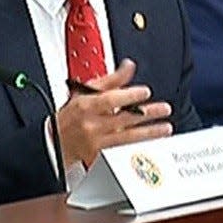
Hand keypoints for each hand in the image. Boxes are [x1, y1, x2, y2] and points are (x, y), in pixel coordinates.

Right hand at [56, 59, 172, 166]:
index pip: (109, 100)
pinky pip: (123, 151)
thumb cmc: (72, 115)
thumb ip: (110, 79)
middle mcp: (91, 125)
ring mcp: (96, 143)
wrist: (56, 142)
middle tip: (164, 109)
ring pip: (127, 138)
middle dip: (147, 114)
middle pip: (123, 119)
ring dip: (149, 133)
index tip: (145, 92)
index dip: (129, 96)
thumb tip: (128, 66)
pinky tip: (152, 144)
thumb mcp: (86, 92)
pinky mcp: (101, 157)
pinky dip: (139, 146)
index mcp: (85, 106)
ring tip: (166, 128)